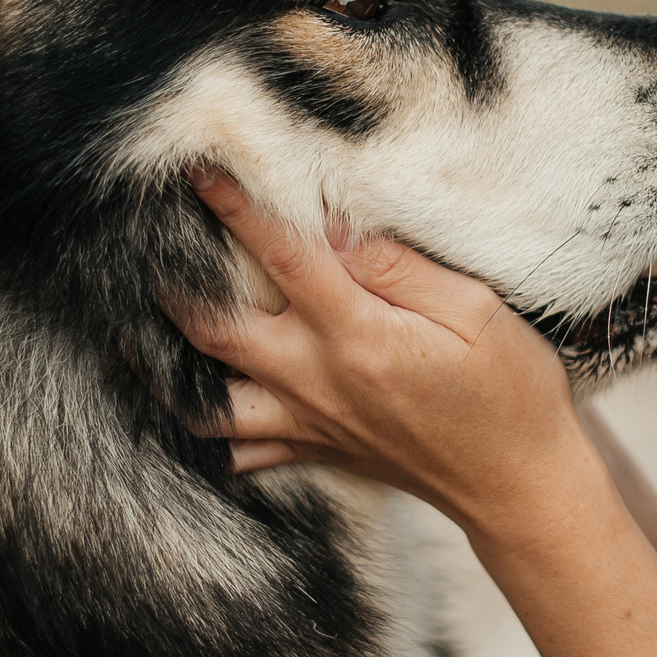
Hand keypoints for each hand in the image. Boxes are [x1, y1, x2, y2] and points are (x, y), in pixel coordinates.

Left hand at [167, 168, 600, 535]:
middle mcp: (319, 383)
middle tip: (141, 246)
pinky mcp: (316, 452)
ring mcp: (310, 424)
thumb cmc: (511, 393)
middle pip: (214, 332)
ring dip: (166, 366)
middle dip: (173, 284)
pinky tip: (191, 400)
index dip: (236, 209)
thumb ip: (401, 268)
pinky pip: (238, 452)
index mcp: (359, 338)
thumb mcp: (477, 313)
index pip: (283, 258)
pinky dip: (205, 431)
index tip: (198, 171)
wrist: (520, 486)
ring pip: (207, 403)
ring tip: (137, 332)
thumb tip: (337, 229)